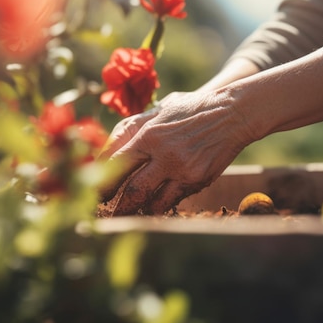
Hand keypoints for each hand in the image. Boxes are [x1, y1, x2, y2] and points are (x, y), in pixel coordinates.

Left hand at [99, 89, 250, 214]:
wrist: (233, 113)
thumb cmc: (192, 109)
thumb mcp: (160, 109)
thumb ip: (134, 127)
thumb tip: (108, 146)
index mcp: (148, 133)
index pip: (114, 161)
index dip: (99, 177)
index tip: (90, 187)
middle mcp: (162, 152)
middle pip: (129, 188)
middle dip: (112, 203)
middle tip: (100, 210)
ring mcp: (181, 169)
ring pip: (149, 200)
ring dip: (134, 209)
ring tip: (124, 214)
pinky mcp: (196, 180)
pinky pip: (170, 201)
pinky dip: (157, 206)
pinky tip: (150, 208)